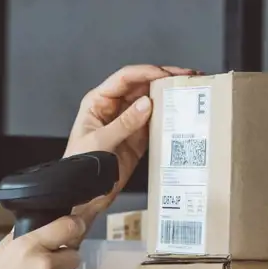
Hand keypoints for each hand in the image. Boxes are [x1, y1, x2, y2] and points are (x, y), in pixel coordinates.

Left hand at [64, 64, 200, 222]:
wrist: (82, 196)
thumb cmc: (78, 168)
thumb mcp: (100, 142)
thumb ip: (124, 124)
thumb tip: (146, 104)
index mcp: (98, 102)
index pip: (124, 78)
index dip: (146, 72)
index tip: (165, 75)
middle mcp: (113, 108)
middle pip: (141, 85)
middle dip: (163, 79)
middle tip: (185, 76)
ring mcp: (127, 122)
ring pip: (151, 102)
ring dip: (169, 96)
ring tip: (189, 91)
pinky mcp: (137, 138)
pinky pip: (155, 122)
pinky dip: (168, 117)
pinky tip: (182, 114)